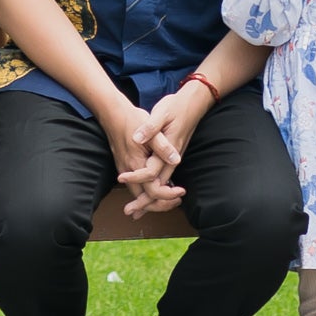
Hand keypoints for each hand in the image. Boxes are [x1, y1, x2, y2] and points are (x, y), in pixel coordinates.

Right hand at [104, 96, 184, 214]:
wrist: (112, 113)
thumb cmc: (132, 119)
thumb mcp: (151, 129)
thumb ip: (163, 146)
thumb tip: (176, 159)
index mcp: (136, 163)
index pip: (152, 191)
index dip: (167, 195)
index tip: (181, 191)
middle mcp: (128, 171)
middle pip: (143, 199)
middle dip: (160, 204)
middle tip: (177, 200)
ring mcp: (124, 169)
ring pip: (138, 194)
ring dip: (153, 200)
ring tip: (171, 198)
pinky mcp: (124, 166)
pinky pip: (135, 186)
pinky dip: (146, 193)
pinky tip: (157, 190)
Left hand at [127, 81, 208, 213]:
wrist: (194, 103)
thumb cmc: (176, 107)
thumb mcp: (162, 112)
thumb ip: (151, 127)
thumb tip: (139, 138)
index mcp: (167, 149)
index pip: (151, 172)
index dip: (136, 177)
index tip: (120, 177)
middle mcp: (172, 158)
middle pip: (159, 187)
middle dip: (145, 201)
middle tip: (130, 212)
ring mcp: (173, 159)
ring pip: (162, 186)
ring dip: (150, 199)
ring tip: (136, 210)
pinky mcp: (173, 158)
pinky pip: (164, 180)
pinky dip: (156, 190)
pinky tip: (149, 194)